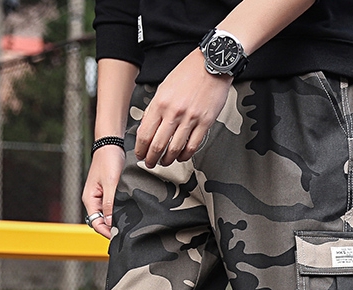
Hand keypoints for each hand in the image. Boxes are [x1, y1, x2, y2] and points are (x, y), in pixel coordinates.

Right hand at [82, 145, 124, 239]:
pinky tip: (130, 215)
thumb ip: (110, 203)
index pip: (96, 224)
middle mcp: (94, 201)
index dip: (107, 232)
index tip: (120, 237)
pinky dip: (120, 213)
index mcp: (90, 200)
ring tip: (130, 226)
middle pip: (102, 222)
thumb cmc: (109, 160)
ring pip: (109, 216)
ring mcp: (101, 198)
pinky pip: (114, 208)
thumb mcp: (111, 182)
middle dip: (113, 229)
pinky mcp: (109, 194)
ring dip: (118, 221)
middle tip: (128, 234)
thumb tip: (111, 224)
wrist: (111, 144)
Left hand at [135, 49, 232, 168]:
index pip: (145, 134)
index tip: (140, 154)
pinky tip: (181, 156)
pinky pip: (192, 146)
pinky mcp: (205, 123)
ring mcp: (190, 119)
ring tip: (165, 162)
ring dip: (167, 160)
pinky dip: (185, 155)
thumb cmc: (188, 73)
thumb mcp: (164, 87)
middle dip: (151, 159)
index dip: (140, 149)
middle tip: (150, 163)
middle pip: (158, 145)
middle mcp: (174, 113)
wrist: (212, 63)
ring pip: (174, 149)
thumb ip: (155, 108)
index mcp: (160, 103)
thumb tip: (147, 126)